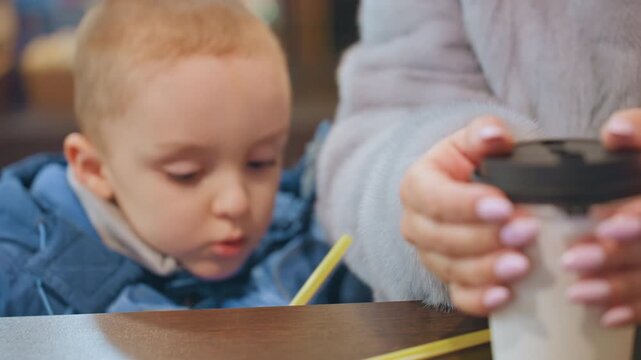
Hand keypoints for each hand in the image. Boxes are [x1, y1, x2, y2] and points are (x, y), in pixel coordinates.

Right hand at [400, 116, 538, 315]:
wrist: (468, 188)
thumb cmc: (472, 163)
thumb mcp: (474, 141)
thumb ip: (484, 133)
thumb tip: (493, 135)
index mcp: (417, 184)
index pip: (434, 198)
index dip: (466, 205)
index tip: (503, 206)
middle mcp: (416, 223)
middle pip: (441, 237)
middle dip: (484, 238)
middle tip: (525, 231)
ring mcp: (430, 254)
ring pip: (450, 268)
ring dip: (486, 269)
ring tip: (522, 264)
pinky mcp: (448, 278)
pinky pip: (457, 296)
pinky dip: (479, 300)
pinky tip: (504, 296)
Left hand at [563, 109, 640, 326]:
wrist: (638, 203)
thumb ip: (640, 130)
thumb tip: (615, 131)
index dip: (638, 219)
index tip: (607, 227)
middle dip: (617, 257)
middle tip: (574, 261)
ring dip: (620, 287)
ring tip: (577, 291)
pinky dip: (635, 309)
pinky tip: (607, 315)